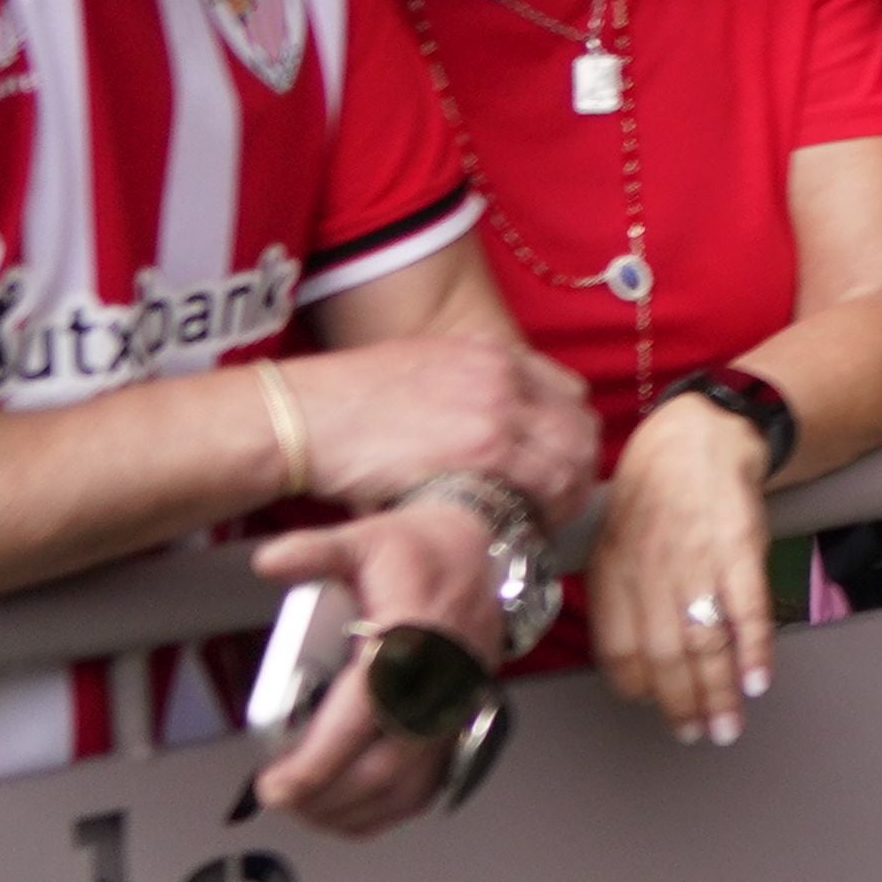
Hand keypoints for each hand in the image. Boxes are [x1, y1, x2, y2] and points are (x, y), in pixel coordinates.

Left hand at [247, 500, 510, 835]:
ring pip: (405, 786)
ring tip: (302, 803)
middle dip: (323, 795)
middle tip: (277, 794)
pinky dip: (383, 811)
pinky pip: (425, 787)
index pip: (366, 716)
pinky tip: (346, 809)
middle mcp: (439, 683)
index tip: (277, 782)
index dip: (319, 760)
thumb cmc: (427, 554)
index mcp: (415, 640)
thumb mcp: (367, 538)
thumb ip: (315, 550)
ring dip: (350, 808)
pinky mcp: (455, 725)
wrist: (484, 556)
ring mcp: (451, 709)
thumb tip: (271, 561)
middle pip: (384, 767)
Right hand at [288, 331, 601, 519]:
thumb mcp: (418, 371)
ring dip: (567, 493)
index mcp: (489, 354)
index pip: (567, 393)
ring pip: (570, 457)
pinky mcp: (484, 449)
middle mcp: (503, 375)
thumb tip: (489, 432)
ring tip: (545, 522)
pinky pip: (544, 482)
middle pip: (579, 426)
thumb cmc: (344, 404)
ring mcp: (498, 409)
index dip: (570, 433)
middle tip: (561, 502)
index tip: (560, 462)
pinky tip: (528, 527)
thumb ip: (463, 391)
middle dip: (578, 467)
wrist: (303, 416)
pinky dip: (545, 509)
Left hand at [587, 394, 775, 748]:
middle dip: (682, 705)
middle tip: (699, 733)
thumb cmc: (655, 496)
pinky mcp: (739, 548)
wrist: (696, 437)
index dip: (637, 687)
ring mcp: (696, 561)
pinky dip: (754, 650)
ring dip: (719, 692)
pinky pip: (747, 609)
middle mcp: (650, 572)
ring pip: (705, 642)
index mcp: (613, 574)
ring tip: (728, 724)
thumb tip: (629, 663)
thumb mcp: (614, 543)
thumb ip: (618, 599)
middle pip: (665, 656)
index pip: (618, 650)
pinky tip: (758, 680)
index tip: (655, 708)